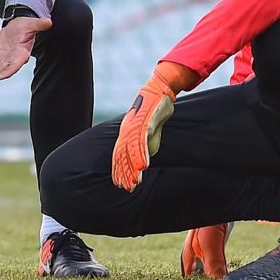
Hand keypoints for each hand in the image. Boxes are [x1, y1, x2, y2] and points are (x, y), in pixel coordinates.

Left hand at [0, 15, 51, 80]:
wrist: (18, 27)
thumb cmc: (26, 26)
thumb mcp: (32, 24)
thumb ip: (40, 24)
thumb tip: (49, 22)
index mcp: (22, 53)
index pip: (16, 64)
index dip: (9, 70)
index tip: (2, 76)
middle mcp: (13, 59)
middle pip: (4, 68)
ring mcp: (4, 60)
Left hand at [111, 62, 199, 191]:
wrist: (160, 91)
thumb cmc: (155, 112)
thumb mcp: (150, 132)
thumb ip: (146, 145)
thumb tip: (144, 160)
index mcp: (126, 132)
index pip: (120, 154)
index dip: (119, 169)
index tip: (120, 184)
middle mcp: (127, 129)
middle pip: (122, 154)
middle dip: (124, 172)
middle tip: (126, 188)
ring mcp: (134, 125)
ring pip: (130, 150)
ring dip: (133, 168)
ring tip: (135, 183)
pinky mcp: (145, 121)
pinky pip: (142, 140)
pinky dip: (142, 154)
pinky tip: (144, 166)